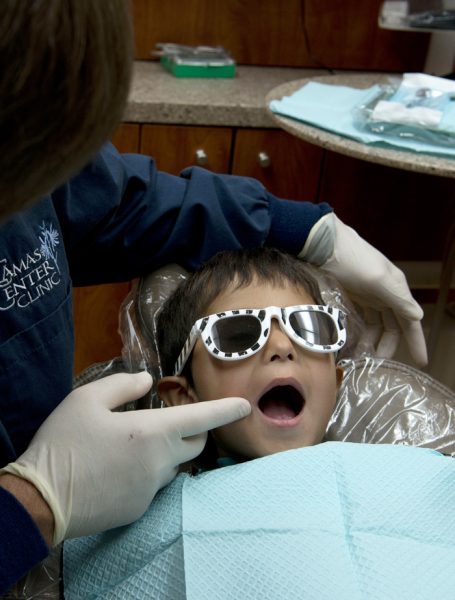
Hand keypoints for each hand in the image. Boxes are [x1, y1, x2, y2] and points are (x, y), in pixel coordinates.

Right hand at [1, 373, 249, 544]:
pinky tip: (120, 468)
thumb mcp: (86, 399)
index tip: (245, 406)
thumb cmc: (65, 443)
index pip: (201, 418)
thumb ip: (123, 385)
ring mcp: (151, 489)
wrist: (41, 499)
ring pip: (174, 464)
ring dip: (167, 450)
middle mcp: (160, 462)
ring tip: (133, 444)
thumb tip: (147, 381)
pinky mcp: (139, 508)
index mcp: (152, 432)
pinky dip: (148, 470)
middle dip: (194, 430)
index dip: (225, 410)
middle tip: (171, 418)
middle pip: (195, 444)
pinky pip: (155, 484)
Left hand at [300, 214, 426, 366]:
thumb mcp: (378, 280)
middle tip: (376, 362)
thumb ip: (398, 299)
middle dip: (387, 345)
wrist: (324, 245)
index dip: (416, 341)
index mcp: (396, 288)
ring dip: (371, 340)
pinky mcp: (352, 294)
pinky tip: (352, 341)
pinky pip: (361, 318)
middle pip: (393, 326)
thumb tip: (418, 316)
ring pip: (376, 323)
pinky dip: (359, 330)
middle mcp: (386, 292)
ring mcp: (369, 293)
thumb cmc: (353, 260)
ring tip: (361, 356)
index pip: (411, 321)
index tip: (420, 362)